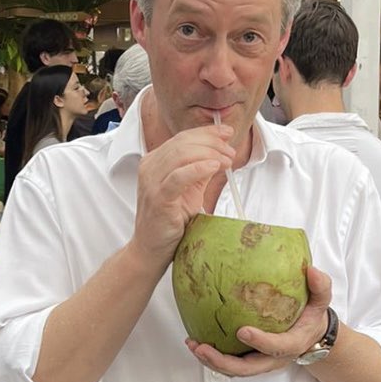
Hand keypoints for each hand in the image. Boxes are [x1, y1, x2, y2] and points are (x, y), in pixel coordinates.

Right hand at [133, 124, 235, 266]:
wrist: (152, 249)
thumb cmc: (170, 221)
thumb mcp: (189, 190)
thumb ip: (200, 171)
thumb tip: (220, 153)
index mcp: (155, 161)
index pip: (182, 138)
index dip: (207, 133)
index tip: (227, 133)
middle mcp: (150, 167)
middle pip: (183, 143)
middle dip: (211, 143)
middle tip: (231, 152)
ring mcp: (151, 182)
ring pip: (181, 155)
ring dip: (210, 154)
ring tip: (227, 160)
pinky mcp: (158, 198)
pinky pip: (179, 177)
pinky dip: (199, 168)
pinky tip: (214, 167)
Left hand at [185, 265, 331, 377]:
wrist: (311, 337)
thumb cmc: (312, 317)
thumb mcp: (321, 301)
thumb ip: (320, 286)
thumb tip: (311, 270)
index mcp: (291, 344)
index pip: (276, 347)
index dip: (260, 342)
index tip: (242, 330)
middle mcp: (273, 359)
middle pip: (247, 369)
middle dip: (223, 362)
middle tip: (203, 347)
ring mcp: (259, 362)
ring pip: (234, 370)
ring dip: (211, 361)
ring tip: (193, 345)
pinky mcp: (248, 361)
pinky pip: (228, 364)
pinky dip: (211, 357)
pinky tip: (195, 342)